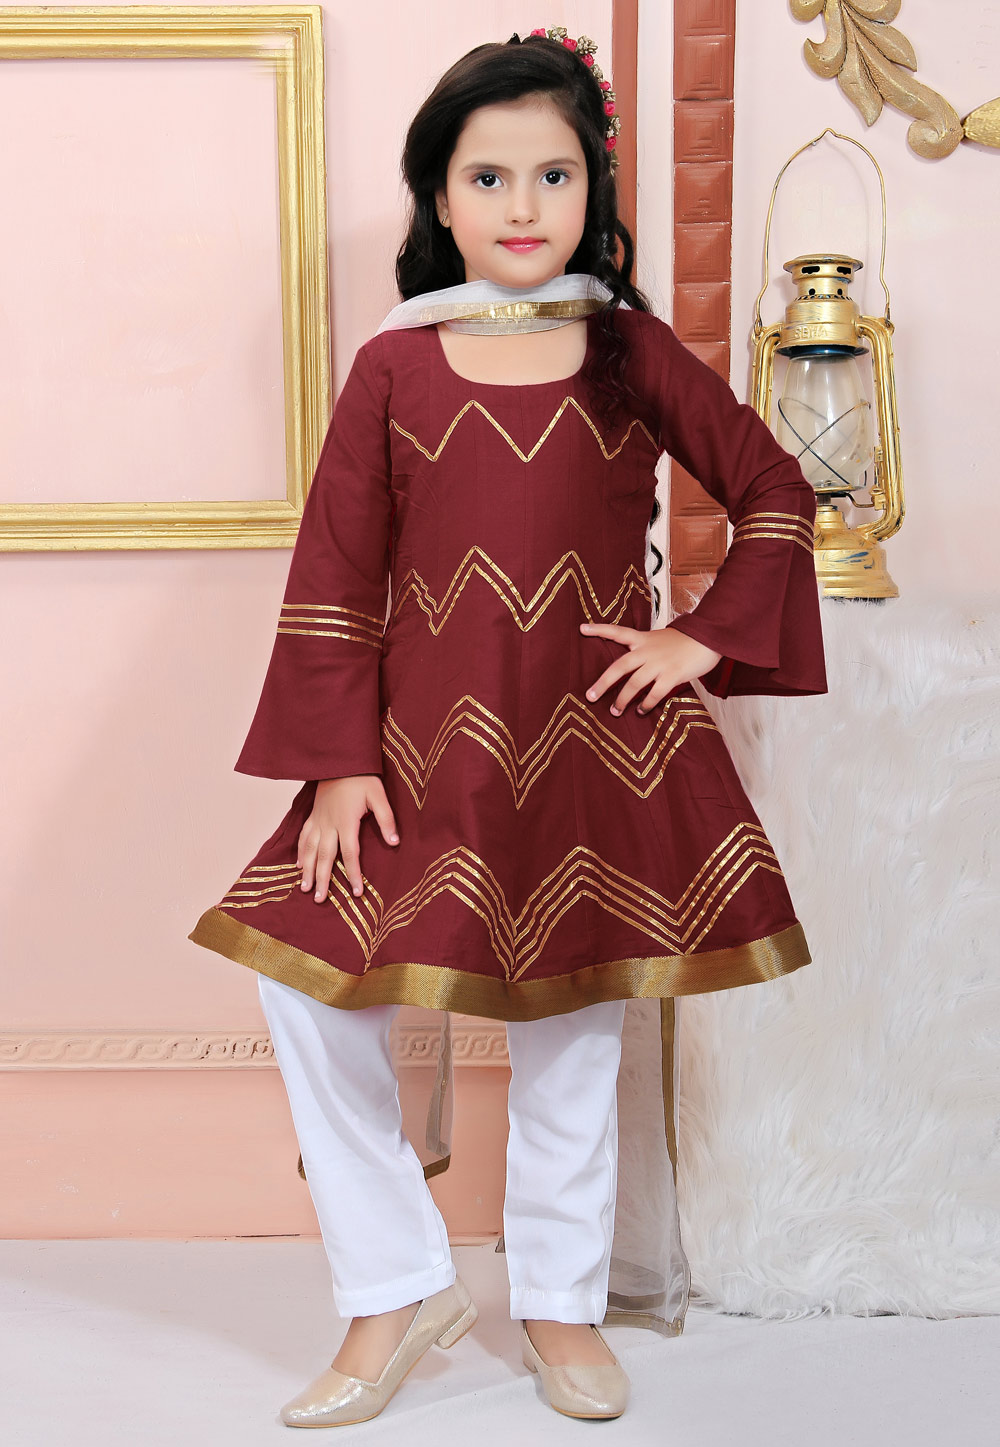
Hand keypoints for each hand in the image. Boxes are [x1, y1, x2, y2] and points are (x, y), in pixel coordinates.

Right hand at [298, 775, 398, 903]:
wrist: (339, 760)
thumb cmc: (362, 778)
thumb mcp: (379, 796)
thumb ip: (386, 820)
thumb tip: (395, 842)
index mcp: (346, 822)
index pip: (351, 854)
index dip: (353, 874)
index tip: (355, 893)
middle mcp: (329, 824)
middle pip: (325, 857)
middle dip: (323, 880)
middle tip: (320, 899)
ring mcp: (318, 820)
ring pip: (310, 850)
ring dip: (308, 870)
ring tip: (305, 888)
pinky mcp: (313, 815)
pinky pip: (303, 837)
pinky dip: (300, 852)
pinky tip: (298, 865)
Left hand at [579, 621, 722, 715]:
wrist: (709, 638)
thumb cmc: (684, 641)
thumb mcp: (660, 639)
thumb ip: (645, 649)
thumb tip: (631, 666)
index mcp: (643, 639)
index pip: (618, 631)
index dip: (599, 629)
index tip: (582, 628)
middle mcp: (648, 650)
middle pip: (619, 667)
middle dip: (603, 683)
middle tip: (590, 696)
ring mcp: (660, 663)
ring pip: (635, 684)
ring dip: (623, 699)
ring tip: (615, 711)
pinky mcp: (673, 675)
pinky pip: (655, 693)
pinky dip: (646, 704)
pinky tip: (641, 712)